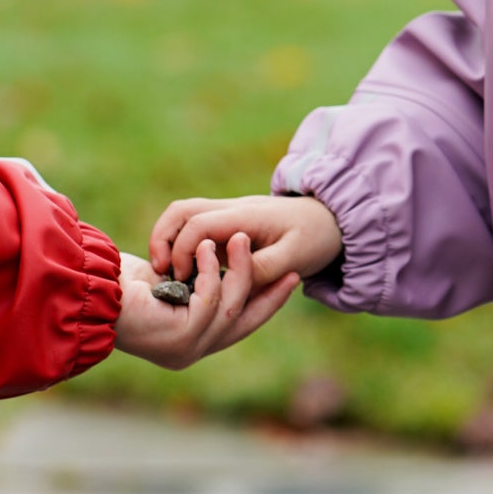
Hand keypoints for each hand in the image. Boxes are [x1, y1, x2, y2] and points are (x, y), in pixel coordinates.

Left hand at [115, 236, 299, 370]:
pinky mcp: (180, 339)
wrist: (85, 289)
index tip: (290, 278)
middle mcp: (190, 352)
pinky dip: (210, 271)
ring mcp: (186, 350)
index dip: (266, 302)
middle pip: (245, 322)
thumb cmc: (118, 281)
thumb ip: (198, 281)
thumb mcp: (171, 279)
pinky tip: (203, 248)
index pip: (239, 324)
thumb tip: (226, 266)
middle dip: (270, 294)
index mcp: (190, 341)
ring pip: (231, 308)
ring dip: (238, 270)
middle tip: (291, 270)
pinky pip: (210, 301)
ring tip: (239, 239)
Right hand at [150, 193, 342, 289]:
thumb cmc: (315, 238)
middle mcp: (231, 210)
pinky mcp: (227, 227)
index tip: (183, 278)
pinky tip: (183, 273)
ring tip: (167, 274)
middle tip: (162, 273)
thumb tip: (232, 283)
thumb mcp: (295, 258)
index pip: (199, 223)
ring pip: (183, 216)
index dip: (184, 250)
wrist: (330, 219)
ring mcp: (227, 216)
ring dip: (169, 241)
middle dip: (164, 239)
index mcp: (246, 216)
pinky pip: (193, 230)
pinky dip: (180, 247)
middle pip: (181, 211)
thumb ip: (264, 269)